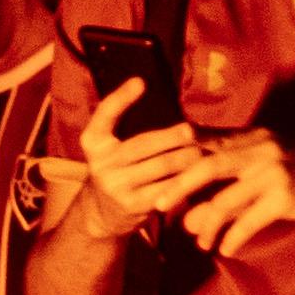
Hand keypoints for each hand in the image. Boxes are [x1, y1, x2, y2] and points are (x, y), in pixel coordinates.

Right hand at [70, 72, 209, 235]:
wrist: (100, 212)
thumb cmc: (115, 168)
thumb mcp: (108, 146)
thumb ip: (123, 123)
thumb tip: (156, 94)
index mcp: (94, 142)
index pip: (104, 115)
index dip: (121, 98)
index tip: (140, 82)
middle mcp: (100, 164)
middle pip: (143, 144)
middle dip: (172, 137)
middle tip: (192, 132)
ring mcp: (116, 186)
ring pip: (160, 166)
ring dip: (185, 157)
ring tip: (201, 151)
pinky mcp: (132, 205)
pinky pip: (165, 188)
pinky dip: (183, 180)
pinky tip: (196, 174)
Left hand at [164, 131, 294, 255]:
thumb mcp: (265, 179)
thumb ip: (227, 195)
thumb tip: (188, 222)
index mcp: (251, 137)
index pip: (202, 142)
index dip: (174, 160)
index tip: (153, 180)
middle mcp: (260, 147)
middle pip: (204, 164)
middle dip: (177, 187)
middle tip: (157, 207)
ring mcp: (275, 169)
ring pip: (225, 198)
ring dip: (207, 225)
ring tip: (201, 244)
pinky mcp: (288, 194)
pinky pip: (248, 220)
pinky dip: (233, 237)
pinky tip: (226, 249)